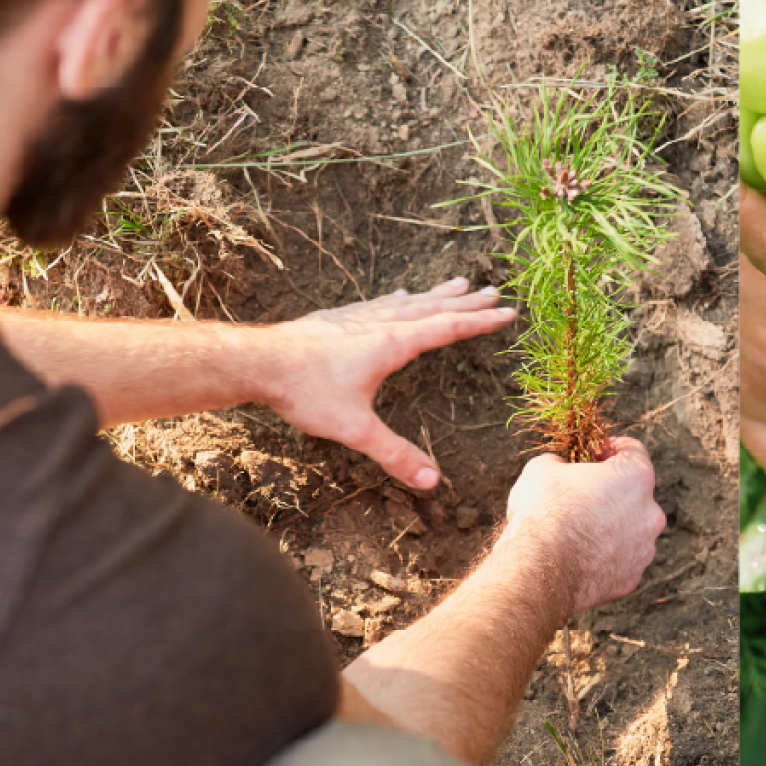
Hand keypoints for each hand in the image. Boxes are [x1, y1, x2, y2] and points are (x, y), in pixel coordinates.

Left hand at [258, 279, 514, 489]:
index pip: (448, 329)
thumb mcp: (354, 429)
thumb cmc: (305, 391)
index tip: (508, 312)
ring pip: (409, 302)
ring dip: (437, 294)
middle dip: (467, 303)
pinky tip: (399, 296)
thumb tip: (431, 481)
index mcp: (394, 344)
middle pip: (434, 308)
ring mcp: (359, 317)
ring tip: (459, 283)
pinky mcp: (339, 318)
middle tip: (494, 291)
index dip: (480, 322)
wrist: (258, 361)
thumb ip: (393, 454)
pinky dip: (400, 299)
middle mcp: (382, 323)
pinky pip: (381, 303)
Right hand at [502, 438, 665, 612]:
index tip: (593, 454)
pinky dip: (604, 556)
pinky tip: (578, 557)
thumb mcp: (543, 468)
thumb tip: (559, 467)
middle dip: (610, 491)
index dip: (610, 448)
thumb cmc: (543, 514)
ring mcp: (644, 549)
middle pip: (634, 493)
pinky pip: (620, 560)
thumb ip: (560, 462)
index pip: (633, 450)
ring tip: (576, 531)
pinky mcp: (631, 579)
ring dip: (609, 526)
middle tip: (579, 494)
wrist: (538, 572)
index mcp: (636, 477)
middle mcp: (650, 513)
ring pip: (630, 530)